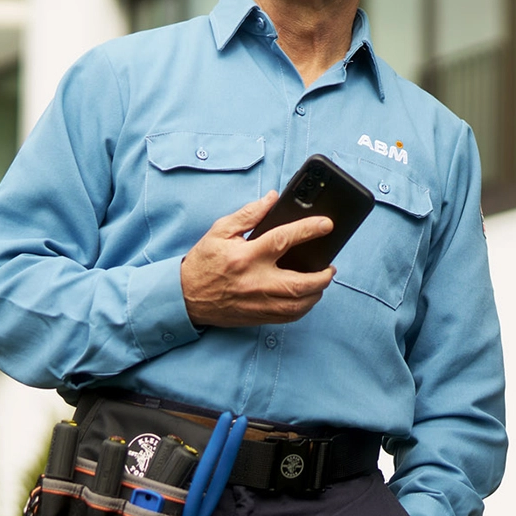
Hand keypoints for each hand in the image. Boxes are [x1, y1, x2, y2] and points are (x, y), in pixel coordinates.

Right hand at [180, 191, 335, 327]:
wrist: (185, 297)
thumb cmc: (203, 262)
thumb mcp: (220, 231)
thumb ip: (249, 214)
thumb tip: (272, 199)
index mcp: (246, 256)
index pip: (284, 240)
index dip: (308, 230)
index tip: (326, 224)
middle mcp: (255, 281)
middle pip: (300, 282)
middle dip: (323, 275)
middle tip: (330, 266)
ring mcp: (258, 302)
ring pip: (298, 304)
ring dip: (317, 293)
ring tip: (322, 281)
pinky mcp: (257, 316)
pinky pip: (289, 317)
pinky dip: (303, 307)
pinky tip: (307, 297)